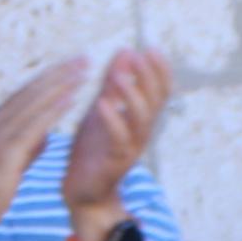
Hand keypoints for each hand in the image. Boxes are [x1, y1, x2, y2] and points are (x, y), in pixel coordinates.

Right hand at [0, 58, 87, 240]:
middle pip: (30, 91)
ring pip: (33, 103)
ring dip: (60, 85)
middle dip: (58, 73)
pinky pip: (34, 125)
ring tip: (83, 70)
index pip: (25, 94)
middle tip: (83, 57)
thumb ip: (26, 146)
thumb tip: (43, 135)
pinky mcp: (5, 152)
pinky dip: (54, 110)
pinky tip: (72, 99)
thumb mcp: (7, 163)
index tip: (71, 65)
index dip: (49, 78)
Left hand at [61, 46, 171, 225]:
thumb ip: (114, 82)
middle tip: (139, 55)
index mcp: (139, 118)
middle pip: (154, 101)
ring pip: (141, 119)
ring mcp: (131, 147)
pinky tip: (101, 104)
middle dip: (148, 77)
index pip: (158, 91)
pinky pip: (119, 140)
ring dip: (131, 95)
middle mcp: (141, 132)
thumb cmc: (94, 149)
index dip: (158, 70)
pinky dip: (112, 120)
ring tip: (119, 76)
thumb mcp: (102, 109)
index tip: (150, 48)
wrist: (83, 192)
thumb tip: (126, 50)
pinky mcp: (115, 162)